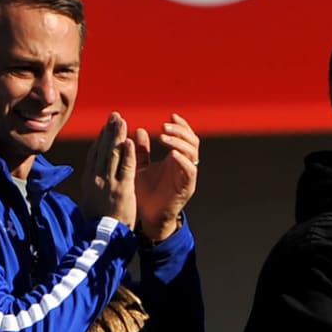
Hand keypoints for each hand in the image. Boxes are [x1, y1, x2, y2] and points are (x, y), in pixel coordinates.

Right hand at [82, 112, 136, 227]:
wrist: (101, 238)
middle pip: (102, 150)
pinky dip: (127, 154)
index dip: (100, 139)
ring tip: (121, 120)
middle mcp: (96, 179)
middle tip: (114, 115)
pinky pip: (125, 168)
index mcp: (89, 181)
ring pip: (112, 155)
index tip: (105, 127)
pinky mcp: (122, 190)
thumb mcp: (91, 202)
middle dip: (108, 131)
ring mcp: (108, 183)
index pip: (94, 155)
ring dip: (117, 136)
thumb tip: (92, 181)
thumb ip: (93, 189)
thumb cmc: (98, 225)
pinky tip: (130, 141)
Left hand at [135, 113, 199, 240]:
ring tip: (164, 136)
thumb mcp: (140, 167)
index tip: (171, 115)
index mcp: (175, 158)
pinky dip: (183, 161)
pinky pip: (190, 171)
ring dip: (179, 142)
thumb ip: (141, 150)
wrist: (148, 216)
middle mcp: (184, 165)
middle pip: (192, 141)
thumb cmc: (145, 192)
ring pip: (193, 153)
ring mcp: (187, 176)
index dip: (181, 125)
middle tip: (165, 125)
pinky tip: (172, 154)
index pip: (185, 136)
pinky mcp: (187, 188)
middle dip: (180, 131)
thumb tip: (138, 130)